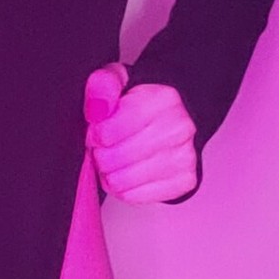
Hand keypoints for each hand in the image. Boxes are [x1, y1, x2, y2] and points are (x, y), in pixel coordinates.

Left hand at [83, 62, 198, 203]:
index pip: (108, 131)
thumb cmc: (142, 104)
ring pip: (121, 181)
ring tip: (115, 159)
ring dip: (109, 173)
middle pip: (114, 159)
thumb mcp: (118, 81)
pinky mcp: (184, 181)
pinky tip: (128, 172)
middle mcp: (180, 129)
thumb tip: (97, 108)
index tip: (98, 130)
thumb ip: (102, 86)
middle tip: (105, 147)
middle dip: (101, 154)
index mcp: (163, 100)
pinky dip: (124, 188)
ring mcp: (185, 157)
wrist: (173, 120)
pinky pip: (134, 197)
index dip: (94, 135)